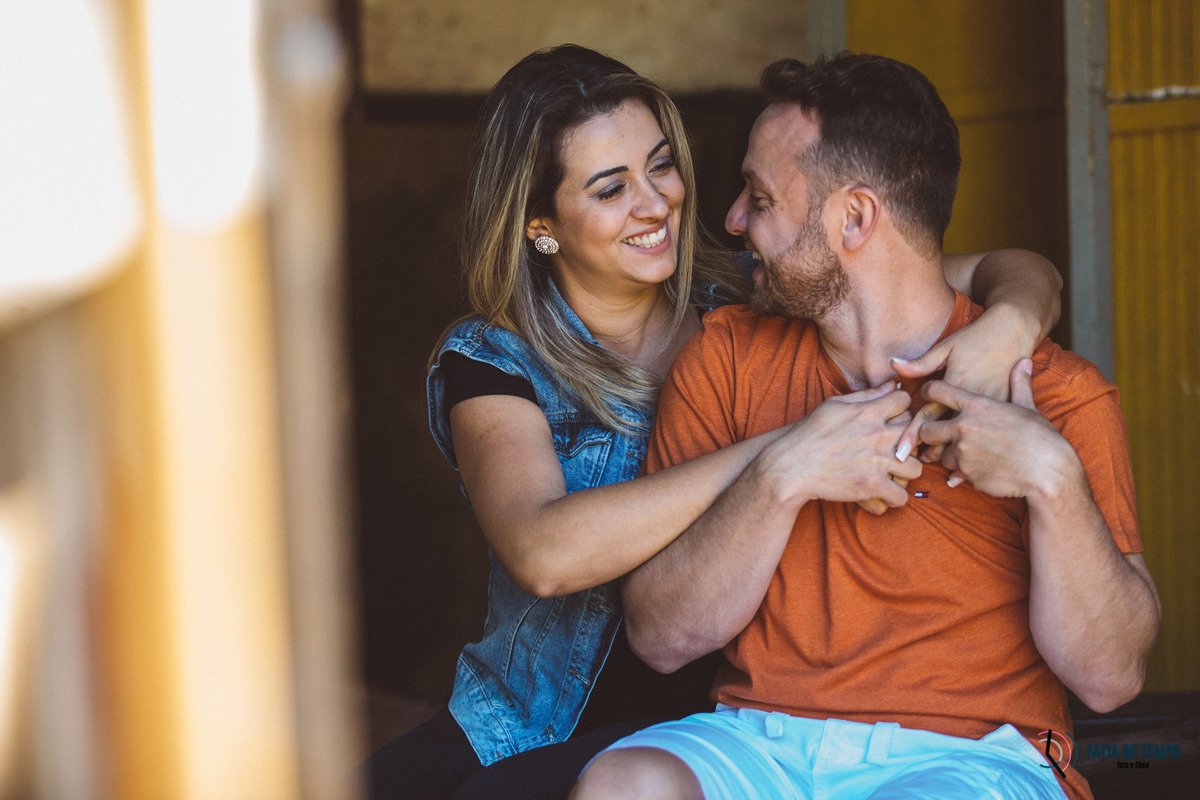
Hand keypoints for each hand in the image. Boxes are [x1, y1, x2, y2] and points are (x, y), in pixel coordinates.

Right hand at [763, 382, 921, 511]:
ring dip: (906, 472)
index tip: (893, 419)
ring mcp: (878, 462)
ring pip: (916, 468)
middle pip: (917, 434)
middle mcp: (878, 435)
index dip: (901, 409)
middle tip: (896, 449)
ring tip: (893, 474)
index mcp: (869, 412)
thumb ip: (866, 396)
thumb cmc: (809, 434)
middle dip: (910, 441)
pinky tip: (883, 492)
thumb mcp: (834, 405)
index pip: (906, 401)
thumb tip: (891, 384)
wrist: (790, 466)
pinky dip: (893, 497)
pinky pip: (901, 496)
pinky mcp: (872, 486)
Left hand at [917, 359, 1083, 497]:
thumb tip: (1024, 362)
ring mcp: (963, 452)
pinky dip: (963, 471)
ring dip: (948, 454)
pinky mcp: (967, 473)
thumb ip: (1018, 384)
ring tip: (966, 453)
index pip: (937, 391)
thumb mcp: (1028, 406)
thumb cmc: (1040, 437)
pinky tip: (979, 467)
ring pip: (939, 454)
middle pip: (925, 429)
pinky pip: (955, 471)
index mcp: (976, 405)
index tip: (929, 395)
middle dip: (928, 432)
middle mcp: (963, 427)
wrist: (1048, 471)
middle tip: (938, 434)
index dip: (929, 391)